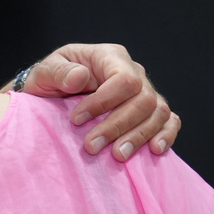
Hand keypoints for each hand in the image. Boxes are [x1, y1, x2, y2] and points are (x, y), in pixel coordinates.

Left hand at [14, 43, 179, 159]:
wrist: (54, 94)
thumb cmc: (51, 81)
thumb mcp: (44, 72)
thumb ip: (58, 73)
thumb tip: (79, 77)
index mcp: (110, 57)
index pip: (123, 79)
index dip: (103, 102)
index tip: (76, 121)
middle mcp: (134, 72)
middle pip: (143, 99)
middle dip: (118, 126)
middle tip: (91, 147)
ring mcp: (146, 92)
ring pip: (157, 112)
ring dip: (138, 137)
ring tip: (117, 156)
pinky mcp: (150, 111)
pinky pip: (169, 120)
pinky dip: (166, 134)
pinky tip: (155, 149)